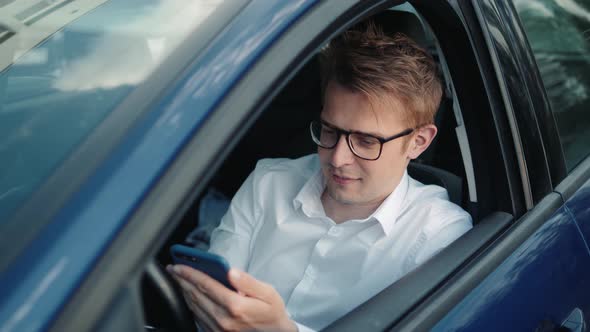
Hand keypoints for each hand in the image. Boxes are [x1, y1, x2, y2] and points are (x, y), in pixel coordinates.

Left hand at [167, 265, 296, 331]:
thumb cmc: (272, 313)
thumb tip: (231, 271)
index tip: (179, 265)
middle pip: (196, 294)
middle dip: (182, 280)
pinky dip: (190, 304)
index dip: (190, 273)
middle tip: (173, 269)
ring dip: (184, 291)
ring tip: (179, 279)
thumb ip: (248, 282)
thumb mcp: (268, 293)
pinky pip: (197, 317)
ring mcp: (218, 329)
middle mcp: (223, 319)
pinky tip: (189, 295)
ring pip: (194, 306)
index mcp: (235, 305)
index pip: (206, 284)